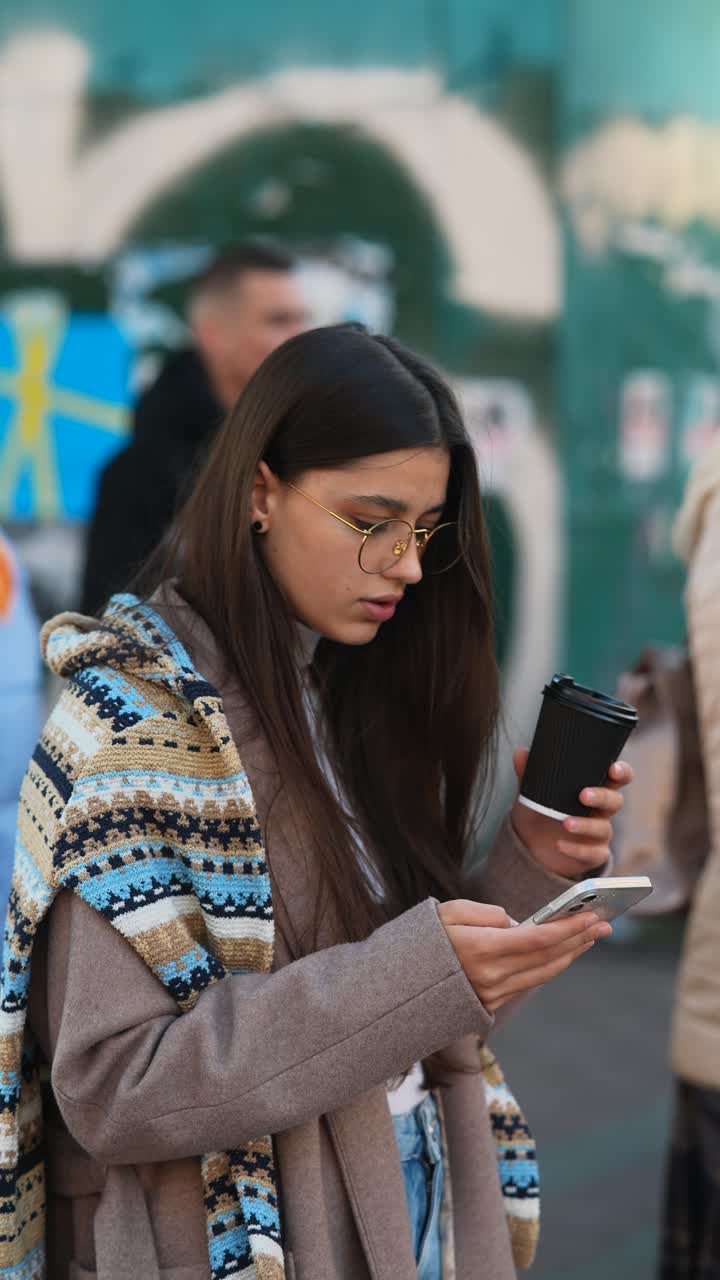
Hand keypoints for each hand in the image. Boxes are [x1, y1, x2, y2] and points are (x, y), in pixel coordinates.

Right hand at [438, 900, 610, 1011]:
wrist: (399, 987)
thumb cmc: (423, 940)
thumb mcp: (448, 912)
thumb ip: (487, 913)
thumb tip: (517, 922)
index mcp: (481, 949)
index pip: (537, 939)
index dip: (566, 928)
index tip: (590, 916)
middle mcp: (491, 976)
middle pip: (547, 957)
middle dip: (578, 939)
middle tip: (603, 924)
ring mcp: (493, 993)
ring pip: (543, 973)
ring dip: (571, 954)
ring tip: (590, 937)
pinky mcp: (491, 1003)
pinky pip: (529, 982)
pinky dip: (551, 966)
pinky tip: (564, 954)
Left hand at [510, 751, 633, 878]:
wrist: (531, 846)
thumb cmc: (541, 811)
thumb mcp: (532, 793)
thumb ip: (529, 773)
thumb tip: (520, 753)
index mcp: (593, 788)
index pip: (617, 777)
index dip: (621, 772)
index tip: (613, 768)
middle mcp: (601, 810)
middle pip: (615, 801)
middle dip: (602, 797)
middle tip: (583, 795)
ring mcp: (599, 833)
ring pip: (603, 828)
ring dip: (586, 825)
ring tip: (566, 823)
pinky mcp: (594, 854)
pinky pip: (593, 853)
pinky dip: (577, 850)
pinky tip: (560, 845)